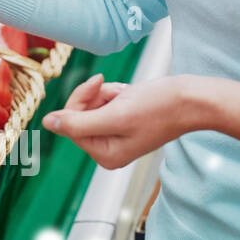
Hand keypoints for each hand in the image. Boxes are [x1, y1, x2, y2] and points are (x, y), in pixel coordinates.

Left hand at [42, 74, 208, 168]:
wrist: (192, 99)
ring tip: (129, 94)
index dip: (80, 100)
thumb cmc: (159, 107)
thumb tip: (47, 123)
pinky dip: (117, 93)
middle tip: (115, 89)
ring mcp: (118, 136)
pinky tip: (133, 94)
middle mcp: (110, 150)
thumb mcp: (114, 114)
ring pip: (93, 106)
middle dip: (96, 97)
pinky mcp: (126, 123)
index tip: (98, 84)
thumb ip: (78, 122)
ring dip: (108, 94)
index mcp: (106, 155)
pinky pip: (107, 103)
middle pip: (80, 116)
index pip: (71, 125)